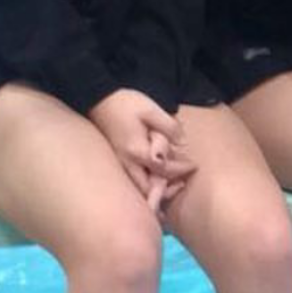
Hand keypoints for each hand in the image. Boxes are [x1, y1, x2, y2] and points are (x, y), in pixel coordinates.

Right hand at [89, 89, 195, 213]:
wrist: (98, 100)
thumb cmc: (125, 104)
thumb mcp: (151, 110)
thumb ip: (169, 127)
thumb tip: (183, 143)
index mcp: (137, 151)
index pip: (164, 169)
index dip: (181, 169)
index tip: (193, 165)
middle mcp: (127, 163)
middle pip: (148, 189)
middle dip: (166, 190)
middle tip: (181, 183)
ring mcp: (120, 165)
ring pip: (138, 190)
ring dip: (154, 192)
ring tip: (170, 186)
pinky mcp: (117, 163)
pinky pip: (132, 183)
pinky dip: (145, 187)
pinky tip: (154, 181)